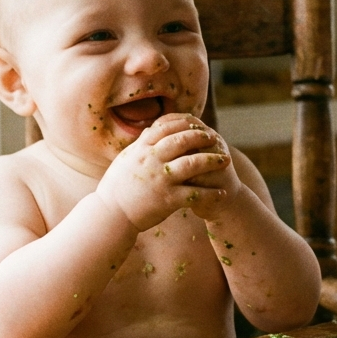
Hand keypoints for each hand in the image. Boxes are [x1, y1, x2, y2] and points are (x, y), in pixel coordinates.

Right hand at [95, 113, 230, 230]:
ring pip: (192, 164)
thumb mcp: (126, 159)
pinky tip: (221, 193)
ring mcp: (160, 180)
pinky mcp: (167, 199)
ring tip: (225, 161)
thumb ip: (141, 144)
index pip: (166, 127)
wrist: (111, 214)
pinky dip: (210, 193)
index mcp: (141, 149)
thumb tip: (151, 128)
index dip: (184, 123)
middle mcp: (151, 161)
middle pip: (182, 141)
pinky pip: (194, 194)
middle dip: (202, 137)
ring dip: (212, 161)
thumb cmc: (116, 187)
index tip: (197, 122)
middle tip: (215, 138)